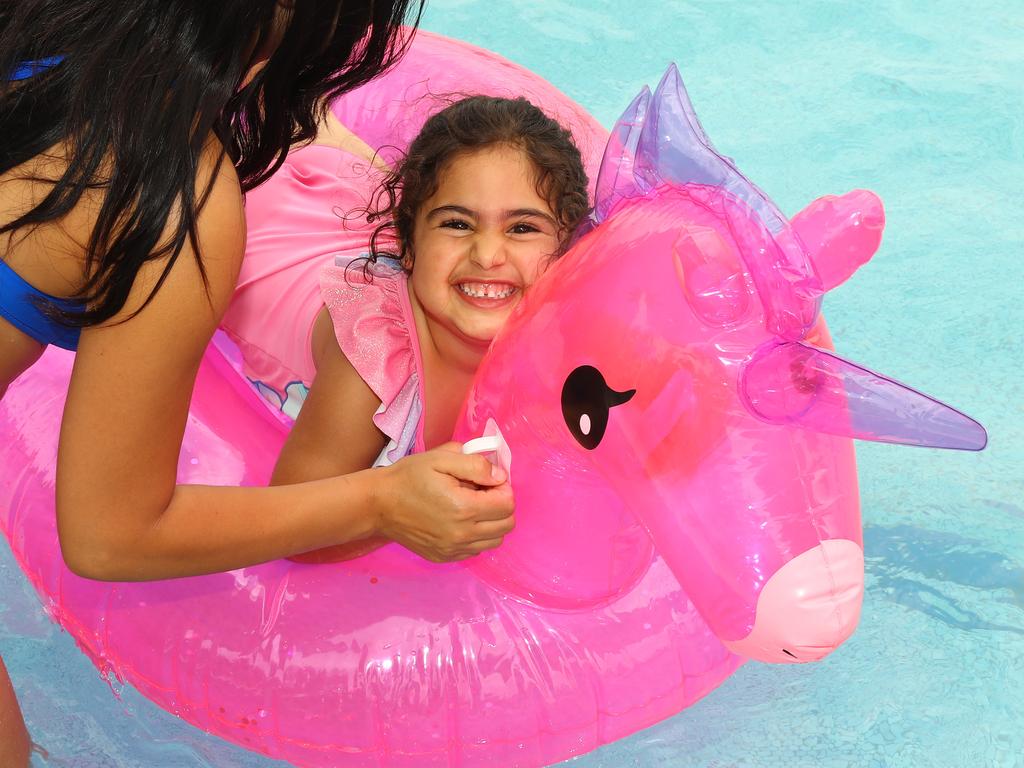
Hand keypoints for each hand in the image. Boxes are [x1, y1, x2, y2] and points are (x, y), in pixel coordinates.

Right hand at [374, 443, 514, 561]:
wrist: (378, 504)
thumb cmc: (409, 477)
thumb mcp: (441, 458)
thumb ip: (475, 465)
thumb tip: (500, 477)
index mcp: (463, 508)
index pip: (508, 504)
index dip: (503, 488)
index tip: (488, 480)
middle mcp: (462, 534)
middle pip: (506, 525)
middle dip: (501, 505)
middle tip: (482, 492)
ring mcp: (453, 549)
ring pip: (495, 541)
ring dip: (492, 522)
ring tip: (473, 506)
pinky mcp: (444, 557)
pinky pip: (475, 550)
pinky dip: (477, 535)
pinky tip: (460, 520)